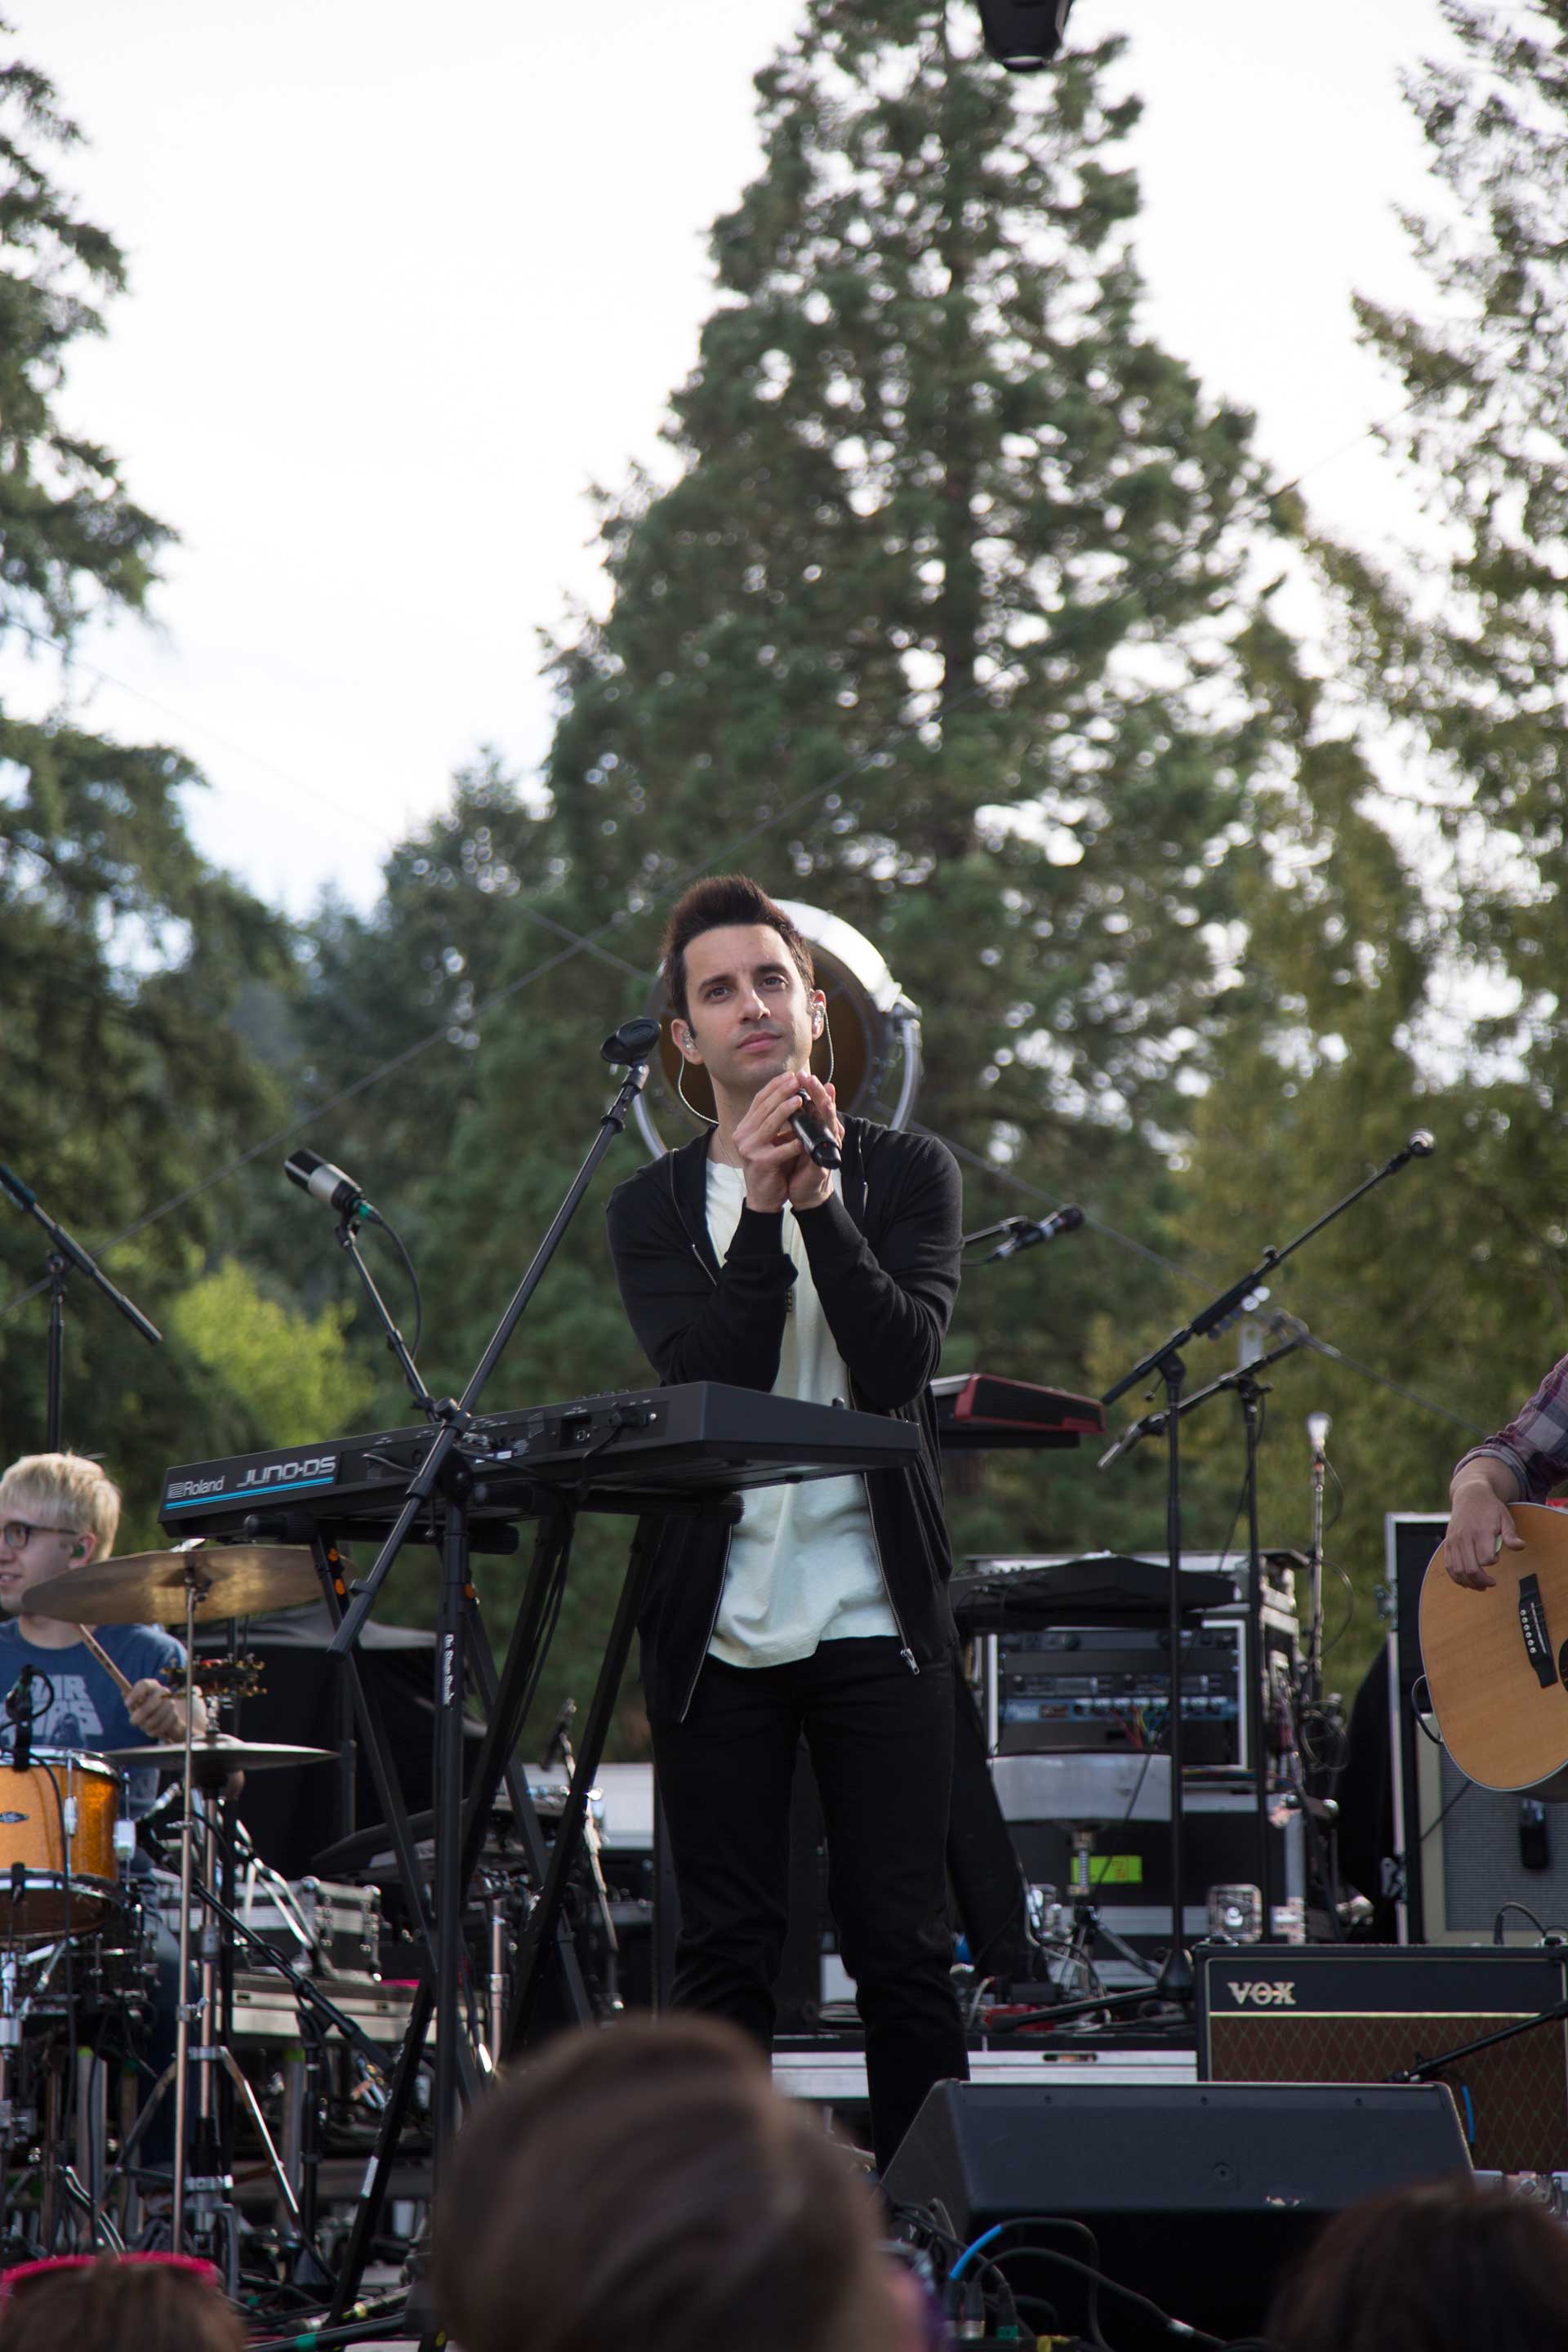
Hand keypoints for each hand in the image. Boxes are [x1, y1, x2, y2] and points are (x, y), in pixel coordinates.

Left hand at [126, 1678, 207, 1743]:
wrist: (162, 1721)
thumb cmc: (144, 1710)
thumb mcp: (135, 1705)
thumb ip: (130, 1700)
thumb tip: (124, 1693)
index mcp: (151, 1686)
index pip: (145, 1684)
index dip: (136, 1694)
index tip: (127, 1704)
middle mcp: (163, 1692)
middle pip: (155, 1698)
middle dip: (143, 1712)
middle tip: (133, 1721)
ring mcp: (171, 1703)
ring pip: (161, 1713)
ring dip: (149, 1723)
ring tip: (143, 1727)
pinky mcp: (175, 1716)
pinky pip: (166, 1724)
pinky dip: (156, 1730)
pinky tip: (151, 1731)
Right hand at [732, 1069, 815, 1212]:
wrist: (764, 1196)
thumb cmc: (772, 1166)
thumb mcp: (772, 1139)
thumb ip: (777, 1121)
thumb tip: (794, 1096)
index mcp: (746, 1127)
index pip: (759, 1100)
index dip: (774, 1086)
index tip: (790, 1075)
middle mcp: (743, 1135)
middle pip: (764, 1107)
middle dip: (782, 1092)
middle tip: (797, 1080)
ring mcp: (750, 1149)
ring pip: (770, 1123)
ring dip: (786, 1110)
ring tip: (800, 1099)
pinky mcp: (760, 1163)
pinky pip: (780, 1150)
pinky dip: (793, 1143)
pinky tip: (804, 1137)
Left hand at [783, 1072, 839, 1211]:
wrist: (806, 1191)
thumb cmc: (803, 1161)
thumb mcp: (802, 1135)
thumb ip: (804, 1116)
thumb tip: (802, 1095)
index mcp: (821, 1127)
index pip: (820, 1103)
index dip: (814, 1088)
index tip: (804, 1073)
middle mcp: (828, 1135)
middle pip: (827, 1110)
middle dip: (819, 1093)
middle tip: (811, 1078)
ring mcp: (828, 1150)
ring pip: (831, 1126)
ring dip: (827, 1111)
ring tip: (822, 1097)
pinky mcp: (823, 1166)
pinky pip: (824, 1150)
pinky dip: (822, 1141)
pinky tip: (818, 1131)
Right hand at [1444, 1478, 1524, 1590]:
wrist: (1469, 1495)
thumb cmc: (1490, 1508)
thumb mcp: (1505, 1518)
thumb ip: (1511, 1535)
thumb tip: (1520, 1547)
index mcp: (1481, 1531)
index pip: (1485, 1557)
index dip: (1493, 1561)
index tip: (1497, 1557)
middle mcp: (1465, 1537)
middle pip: (1470, 1568)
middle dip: (1482, 1581)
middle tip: (1492, 1583)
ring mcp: (1454, 1541)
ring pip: (1458, 1570)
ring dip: (1469, 1583)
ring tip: (1480, 1586)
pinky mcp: (1448, 1544)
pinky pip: (1449, 1566)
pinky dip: (1456, 1577)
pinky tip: (1466, 1581)